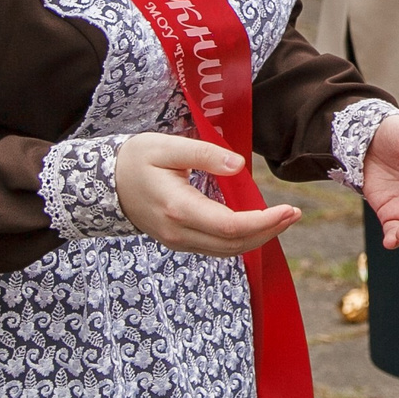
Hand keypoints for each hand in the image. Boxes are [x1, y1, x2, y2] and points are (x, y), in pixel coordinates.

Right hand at [113, 133, 300, 256]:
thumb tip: (239, 165)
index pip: (231, 226)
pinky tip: (257, 225)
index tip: (290, 208)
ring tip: (283, 219)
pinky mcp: (178, 240)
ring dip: (258, 238)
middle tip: (295, 213)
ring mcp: (177, 240)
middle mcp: (179, 232)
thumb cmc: (136, 159)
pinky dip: (240, 240)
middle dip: (269, 231)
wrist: (103, 183)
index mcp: (179, 208)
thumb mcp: (167, 147)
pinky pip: (215, 248)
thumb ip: (205, 155)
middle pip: (233, 244)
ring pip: (226, 250)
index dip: (264, 221)